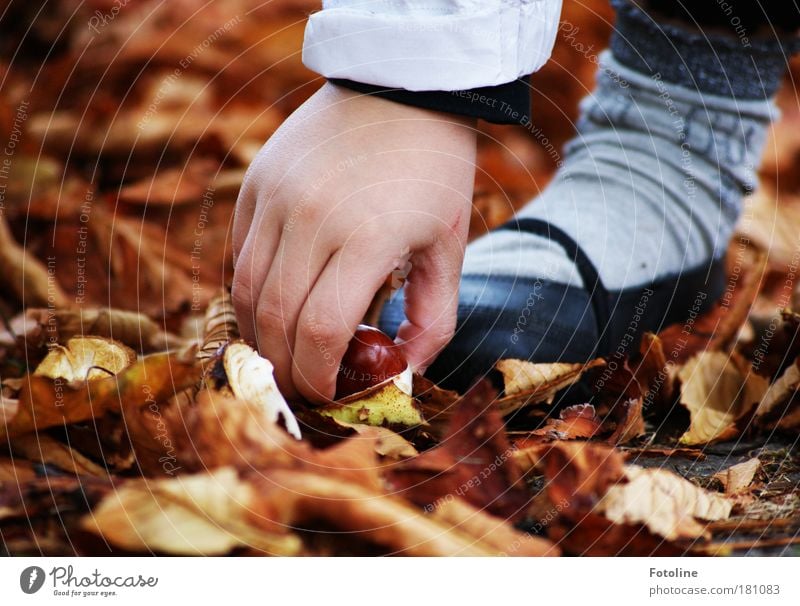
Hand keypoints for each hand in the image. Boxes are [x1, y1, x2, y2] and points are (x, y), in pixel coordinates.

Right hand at [232, 83, 476, 401]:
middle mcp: (312, 218)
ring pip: (244, 291)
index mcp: (369, 237)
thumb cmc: (434, 169)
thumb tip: (403, 373)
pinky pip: (240, 254)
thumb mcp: (450, 244)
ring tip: (284, 352)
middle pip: (275, 320)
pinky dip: (250, 291)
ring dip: (260, 335)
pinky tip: (276, 303)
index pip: (322, 332)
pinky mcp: (257, 182)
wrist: (402, 85)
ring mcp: (277, 197)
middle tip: (302, 386)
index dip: (318, 377)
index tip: (327, 394)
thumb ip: (433, 318)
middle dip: (285, 368)